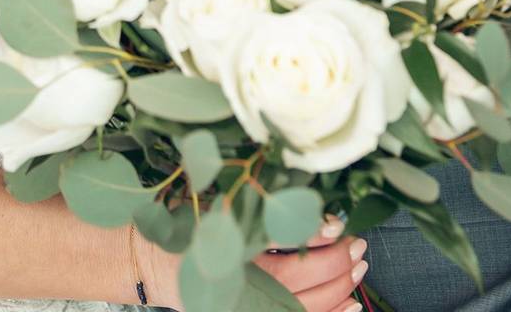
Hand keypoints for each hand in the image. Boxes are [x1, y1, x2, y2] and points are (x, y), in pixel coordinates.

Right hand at [145, 215, 367, 311]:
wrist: (149, 262)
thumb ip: (258, 211)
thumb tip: (310, 209)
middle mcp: (238, 293)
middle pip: (300, 288)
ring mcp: (245, 308)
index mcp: (227, 260)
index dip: (317, 243)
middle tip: (358, 244)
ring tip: (360, 267)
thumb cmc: (182, 228)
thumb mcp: (216, 210)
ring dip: (339, 289)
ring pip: (304, 309)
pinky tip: (351, 304)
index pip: (285, 259)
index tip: (337, 225)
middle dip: (337, 266)